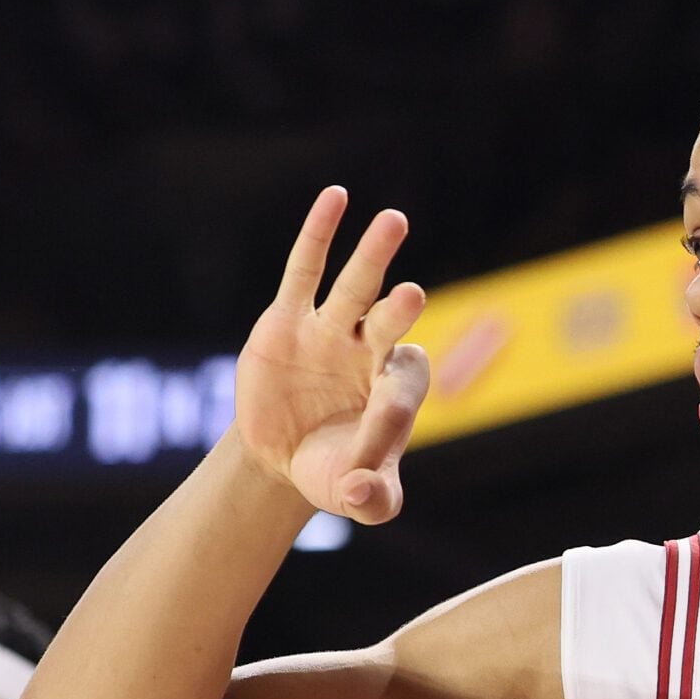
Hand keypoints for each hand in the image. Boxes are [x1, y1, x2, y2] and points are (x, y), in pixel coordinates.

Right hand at [235, 188, 432, 523]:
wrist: (287, 459)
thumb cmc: (338, 474)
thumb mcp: (361, 500)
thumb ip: (372, 500)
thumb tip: (362, 488)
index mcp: (397, 394)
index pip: (401, 389)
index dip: (391, 407)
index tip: (380, 420)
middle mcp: (370, 355)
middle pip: (391, 325)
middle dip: (399, 310)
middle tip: (412, 293)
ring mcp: (331, 334)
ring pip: (356, 289)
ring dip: (373, 256)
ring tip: (394, 220)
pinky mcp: (288, 321)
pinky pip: (305, 272)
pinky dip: (319, 235)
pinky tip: (336, 198)